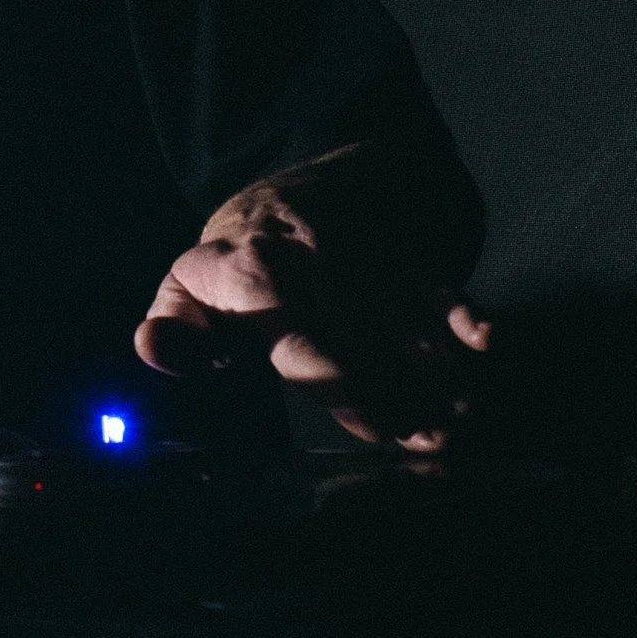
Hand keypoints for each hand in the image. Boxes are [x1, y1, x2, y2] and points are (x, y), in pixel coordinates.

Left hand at [134, 157, 493, 449]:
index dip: (335, 377)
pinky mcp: (392, 250)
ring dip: (434, 373)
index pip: (297, 333)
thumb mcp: (187, 291)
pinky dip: (460, 310)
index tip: (371, 421)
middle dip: (395, 395)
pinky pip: (430, 281)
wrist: (281, 195)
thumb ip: (174, 328)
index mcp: (249, 272)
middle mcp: (308, 257)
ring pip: (400, 318)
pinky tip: (483, 341)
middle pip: (360, 338)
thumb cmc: (231, 267)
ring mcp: (355, 250)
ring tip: (456, 424)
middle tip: (424, 443)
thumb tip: (153, 350)